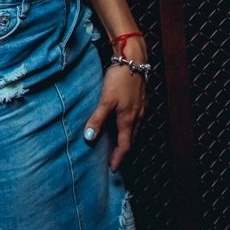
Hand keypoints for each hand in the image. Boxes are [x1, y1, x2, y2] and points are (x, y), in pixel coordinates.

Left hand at [82, 40, 147, 170]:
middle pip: (131, 139)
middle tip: (113, 160)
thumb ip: (97, 119)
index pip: (125, 146)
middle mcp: (137, 117)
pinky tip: (121, 124)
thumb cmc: (119, 79)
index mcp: (128, 119)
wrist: (134, 60)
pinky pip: (135, 120)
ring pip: (134, 130)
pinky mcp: (140, 101)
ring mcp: (140, 109)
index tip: (113, 169)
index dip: (119, 158)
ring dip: (126, 140)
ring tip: (116, 145)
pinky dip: (128, 128)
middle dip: (123, 152)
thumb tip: (89, 138)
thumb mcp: (106, 100)